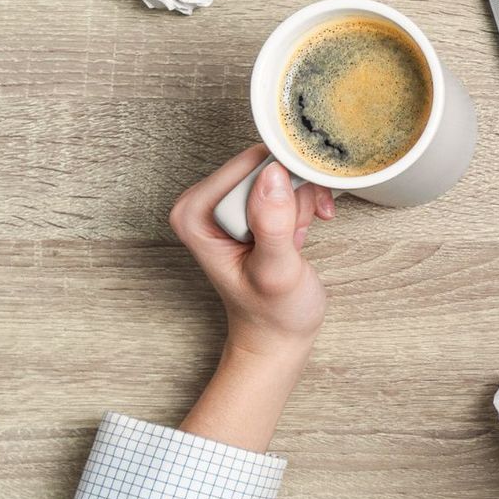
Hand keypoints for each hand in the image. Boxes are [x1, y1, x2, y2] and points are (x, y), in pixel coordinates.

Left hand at [169, 145, 336, 364]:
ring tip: (295, 239)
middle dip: (293, 196)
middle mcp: (205, 202)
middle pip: (265, 164)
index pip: (248, 165)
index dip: (282, 184)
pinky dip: (303, 203)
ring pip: (280, 171)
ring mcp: (227, 203)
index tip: (295, 215)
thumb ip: (272, 225)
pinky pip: (284, 182)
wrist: (277, 334)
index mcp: (195, 213)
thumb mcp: (275, 273)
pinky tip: (301, 231)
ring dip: (301, 202)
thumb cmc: (272, 313)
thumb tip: (273, 176)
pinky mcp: (248, 206)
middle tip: (294, 234)